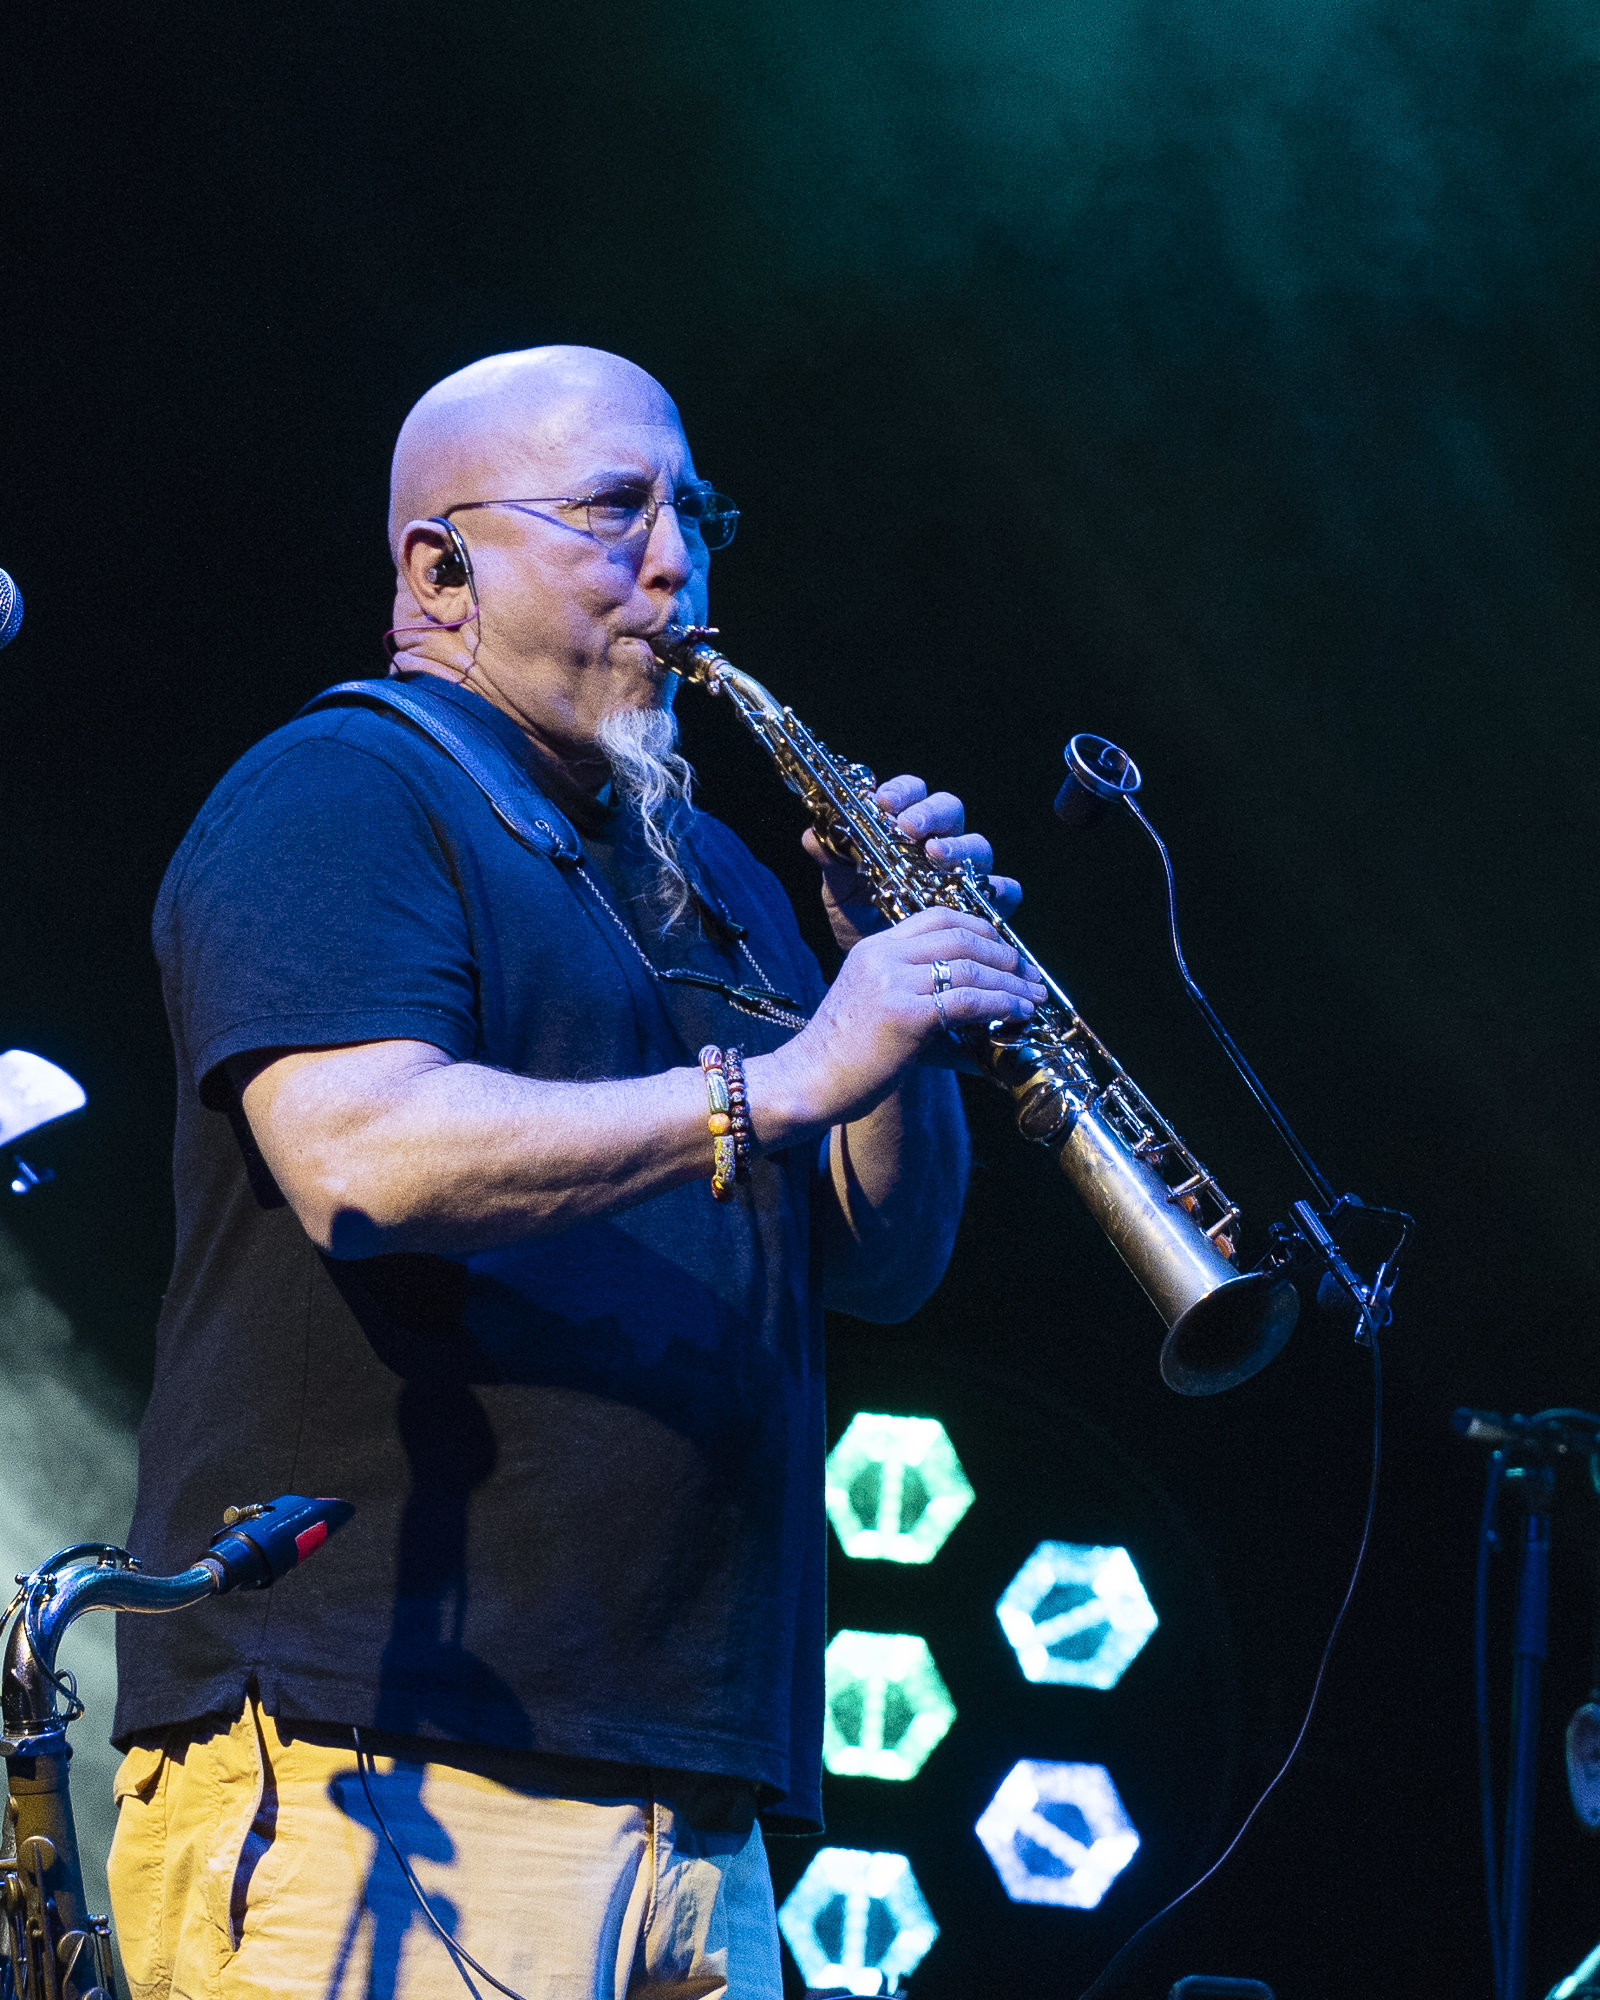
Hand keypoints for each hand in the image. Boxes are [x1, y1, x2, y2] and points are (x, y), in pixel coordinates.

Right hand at [756, 906, 1046, 1134]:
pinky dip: (1001, 1005)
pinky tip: (1017, 1015)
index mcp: (875, 948)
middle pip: (961, 935)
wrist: (808, 1083)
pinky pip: (968, 1000)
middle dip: (1004, 954)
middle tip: (1029, 976)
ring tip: (1033, 998)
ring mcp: (893, 982)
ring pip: (971, 967)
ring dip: (1011, 983)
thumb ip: (925, 1003)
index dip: (981, 929)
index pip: (938, 917)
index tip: (1006, 951)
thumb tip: (982, 1019)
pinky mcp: (905, 1014)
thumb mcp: (882, 1010)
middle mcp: (884, 956)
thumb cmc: (845, 1057)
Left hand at [803, 774, 1022, 949]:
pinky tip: (977, 897)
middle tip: (909, 828)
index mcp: (906, 829)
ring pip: (978, 845)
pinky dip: (997, 890)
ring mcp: (966, 871)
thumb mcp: (840, 891)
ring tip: (936, 856)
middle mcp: (940, 844)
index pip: (911, 793)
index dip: (901, 791)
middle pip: (950, 810)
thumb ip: (832, 862)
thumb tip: (812, 836)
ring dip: (959, 846)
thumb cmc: (861, 918)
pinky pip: (1005, 889)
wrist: (878, 970)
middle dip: (931, 813)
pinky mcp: (986, 904)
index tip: (882, 802)